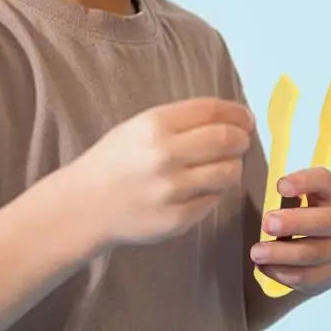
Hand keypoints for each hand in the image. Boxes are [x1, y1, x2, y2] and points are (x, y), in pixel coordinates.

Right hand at [81, 98, 253, 246]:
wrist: (86, 206)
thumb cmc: (115, 163)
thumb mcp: (139, 128)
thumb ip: (181, 122)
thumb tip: (232, 120)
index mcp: (154, 125)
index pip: (213, 111)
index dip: (237, 113)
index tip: (245, 119)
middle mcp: (165, 155)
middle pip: (227, 140)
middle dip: (241, 140)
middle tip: (241, 143)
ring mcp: (173, 190)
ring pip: (228, 172)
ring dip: (233, 167)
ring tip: (222, 167)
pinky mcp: (179, 218)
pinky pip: (213, 200)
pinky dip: (214, 192)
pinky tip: (200, 189)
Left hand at [249, 167, 330, 296]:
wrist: (306, 259)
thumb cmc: (292, 222)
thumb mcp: (288, 203)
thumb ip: (275, 195)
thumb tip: (248, 182)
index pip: (324, 181)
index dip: (304, 181)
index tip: (280, 187)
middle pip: (326, 220)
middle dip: (294, 222)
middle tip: (267, 224)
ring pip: (315, 253)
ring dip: (282, 253)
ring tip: (257, 252)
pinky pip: (308, 276)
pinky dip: (283, 272)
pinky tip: (265, 267)